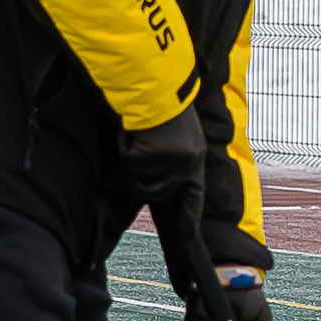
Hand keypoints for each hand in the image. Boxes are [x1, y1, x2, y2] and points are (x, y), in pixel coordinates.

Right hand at [119, 107, 206, 224]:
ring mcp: (172, 161)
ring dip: (131, 162)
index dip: (189, 215)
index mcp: (196, 157)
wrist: (158, 85)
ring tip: (138, 136)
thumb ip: (169, 159)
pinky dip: (123, 146)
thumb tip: (143, 183)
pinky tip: (132, 130)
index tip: (187, 235)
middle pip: (157, 192)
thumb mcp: (176, 135)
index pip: (195, 194)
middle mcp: (189, 162)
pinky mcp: (153, 155)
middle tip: (131, 159)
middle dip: (139, 182)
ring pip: (140, 178)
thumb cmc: (163, 107)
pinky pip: (128, 161)